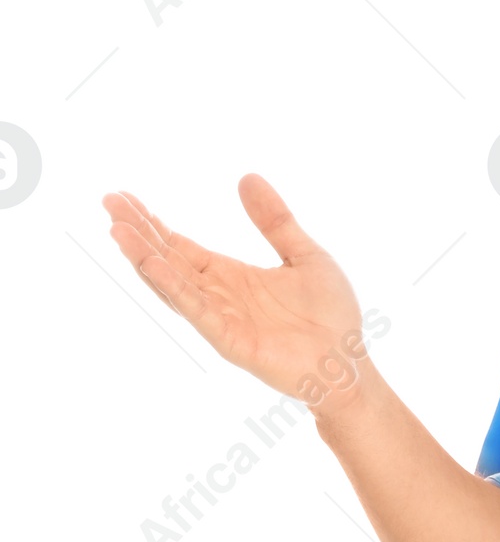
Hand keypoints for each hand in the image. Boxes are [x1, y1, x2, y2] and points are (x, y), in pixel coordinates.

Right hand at [103, 176, 370, 415]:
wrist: (349, 363)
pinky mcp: (230, 341)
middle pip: (167, 259)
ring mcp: (220, 319)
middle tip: (108, 202)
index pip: (181, 245)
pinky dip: (174, 288)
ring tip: (117, 230)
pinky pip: (196, 311)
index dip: (153, 224)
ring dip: (144, 258)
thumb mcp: (305, 254)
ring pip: (173, 284)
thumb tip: (247, 177)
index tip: (125, 198)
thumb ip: (275, 220)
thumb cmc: (331, 315)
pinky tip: (153, 265)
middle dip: (138, 232)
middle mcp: (217, 295)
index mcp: (230, 275)